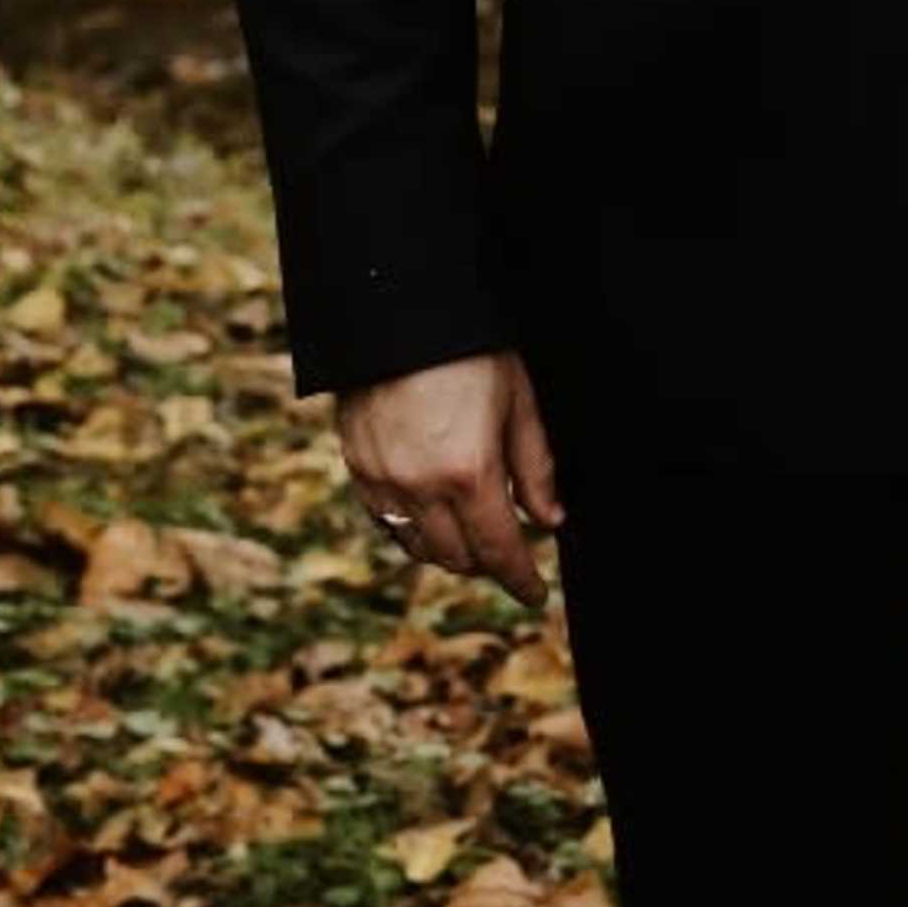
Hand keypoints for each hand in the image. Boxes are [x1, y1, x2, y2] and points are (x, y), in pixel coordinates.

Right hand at [337, 350, 563, 609]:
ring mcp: (383, 481)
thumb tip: (550, 520)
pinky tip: (431, 518)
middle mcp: (421, 487)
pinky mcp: (357, 468)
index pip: (500, 550)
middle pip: (458, 558)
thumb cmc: (469, 350)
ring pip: (419, 548)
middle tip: (509, 554)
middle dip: (489, 564)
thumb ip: (536, 467)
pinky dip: (412, 532)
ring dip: (450, 552)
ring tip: (473, 537)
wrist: (396, 312)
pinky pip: (386, 523)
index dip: (521, 580)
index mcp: (470, 472)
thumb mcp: (518, 401)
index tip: (535, 594)